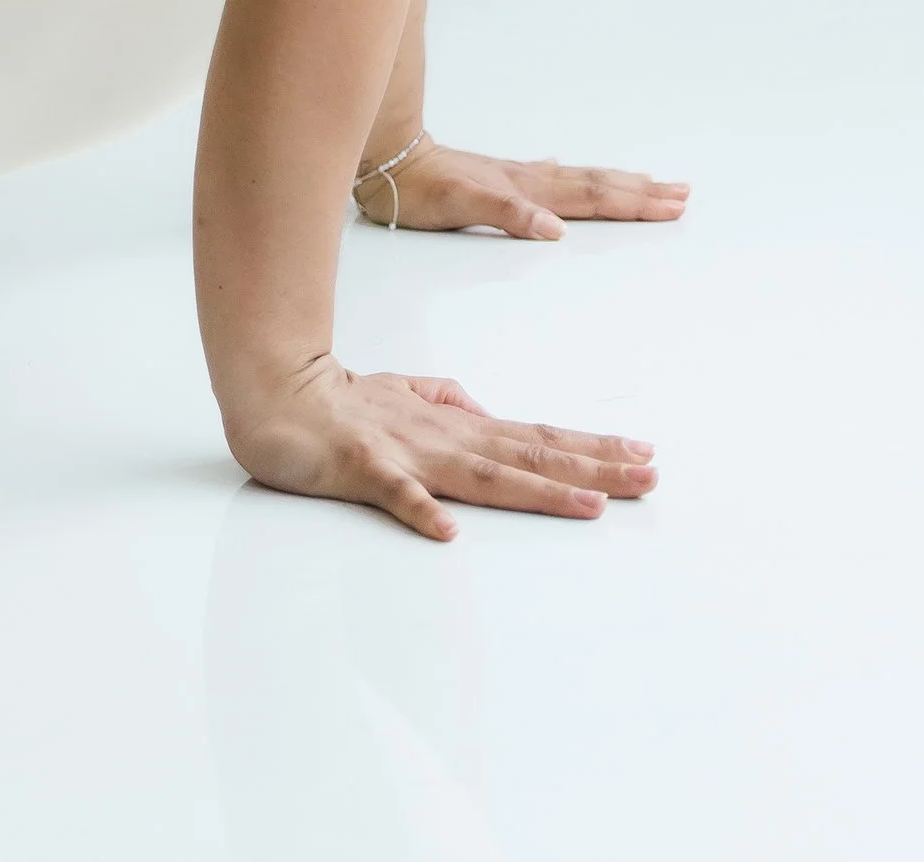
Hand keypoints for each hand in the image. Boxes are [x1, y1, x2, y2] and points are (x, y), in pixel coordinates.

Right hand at [229, 361, 657, 540]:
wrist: (272, 391)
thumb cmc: (337, 401)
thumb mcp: (402, 392)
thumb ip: (443, 397)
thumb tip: (481, 407)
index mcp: (456, 426)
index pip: (536, 437)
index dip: (591, 447)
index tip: (642, 454)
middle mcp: (444, 438)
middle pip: (530, 454)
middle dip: (594, 466)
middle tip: (650, 475)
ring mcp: (406, 453)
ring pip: (484, 474)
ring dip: (540, 489)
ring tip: (592, 503)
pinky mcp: (362, 467)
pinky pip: (394, 494)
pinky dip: (420, 511)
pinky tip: (447, 531)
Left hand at [356, 138, 689, 236]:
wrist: (391, 162)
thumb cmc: (424, 189)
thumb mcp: (464, 206)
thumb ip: (509, 215)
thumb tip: (556, 230)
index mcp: (529, 188)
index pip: (593, 196)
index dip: (634, 202)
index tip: (673, 204)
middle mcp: (530, 180)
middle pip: (597, 185)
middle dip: (641, 192)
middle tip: (682, 193)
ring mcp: (517, 177)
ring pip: (579, 179)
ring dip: (617, 183)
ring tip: (648, 181)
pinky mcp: (500, 179)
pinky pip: (551, 178)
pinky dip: (569, 179)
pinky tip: (564, 169)